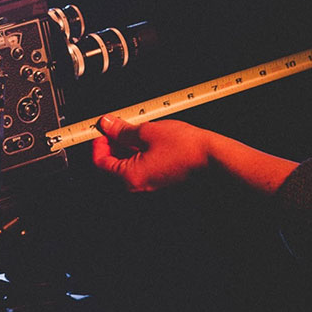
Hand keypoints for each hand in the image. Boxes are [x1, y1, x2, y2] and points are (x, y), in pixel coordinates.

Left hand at [92, 115, 210, 191]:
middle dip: (110, 144)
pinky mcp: (158, 182)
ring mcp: (148, 186)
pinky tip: (144, 140)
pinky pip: (139, 168)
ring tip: (133, 130)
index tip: (102, 129)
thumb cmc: (186, 148)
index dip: (98, 142)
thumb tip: (106, 125)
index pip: (100, 161)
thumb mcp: (147, 131)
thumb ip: (121, 130)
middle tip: (115, 126)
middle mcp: (137, 187)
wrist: (214, 159)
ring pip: (125, 166)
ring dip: (123, 148)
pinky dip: (136, 154)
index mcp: (129, 177)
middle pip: (111, 165)